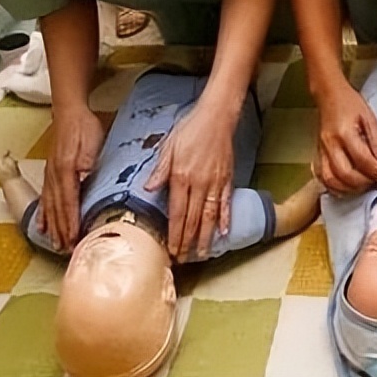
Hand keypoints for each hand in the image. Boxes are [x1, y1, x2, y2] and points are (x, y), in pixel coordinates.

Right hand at [38, 105, 104, 251]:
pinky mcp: (50, 173)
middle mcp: (55, 175)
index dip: (71, 221)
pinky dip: (44, 214)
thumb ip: (88, 158)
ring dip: (53, 227)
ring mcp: (50, 175)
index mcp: (66, 169)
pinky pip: (45, 198)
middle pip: (58, 208)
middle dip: (62, 230)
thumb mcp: (92, 138)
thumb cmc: (83, 125)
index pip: (69, 200)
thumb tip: (85, 175)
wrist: (68, 111)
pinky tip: (42, 226)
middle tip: (67, 250)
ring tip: (56, 244)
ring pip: (50, 206)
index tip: (74, 238)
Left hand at [144, 102, 235, 259]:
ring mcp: (215, 182)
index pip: (177, 213)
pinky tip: (224, 232)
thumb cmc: (190, 129)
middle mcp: (199, 183)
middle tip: (184, 259)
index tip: (172, 250)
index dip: (175, 234)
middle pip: (194, 219)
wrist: (217, 117)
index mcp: (181, 176)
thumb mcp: (168, 146)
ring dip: (206, 237)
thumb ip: (159, 170)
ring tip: (203, 253)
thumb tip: (148, 188)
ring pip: (210, 216)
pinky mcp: (228, 178)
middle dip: (188, 241)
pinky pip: (226, 203)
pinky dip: (226, 219)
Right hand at [314, 83, 376, 193]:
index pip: (362, 160)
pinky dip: (335, 187)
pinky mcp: (317, 155)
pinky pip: (322, 178)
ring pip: (331, 180)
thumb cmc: (350, 104)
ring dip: (349, 189)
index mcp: (345, 133)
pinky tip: (347, 186)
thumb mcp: (370, 118)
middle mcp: (330, 144)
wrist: (329, 95)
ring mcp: (321, 151)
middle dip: (364, 184)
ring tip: (364, 186)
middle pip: (345, 174)